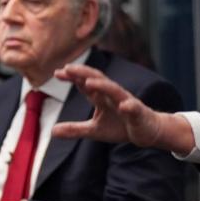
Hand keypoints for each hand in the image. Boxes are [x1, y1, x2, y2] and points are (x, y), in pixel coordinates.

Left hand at [53, 64, 193, 152]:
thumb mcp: (94, 130)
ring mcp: (127, 103)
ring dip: (103, 86)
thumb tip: (52, 131)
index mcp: (102, 98)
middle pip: (98, 80)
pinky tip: (124, 106)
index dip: (73, 77)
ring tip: (89, 83)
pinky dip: (129, 106)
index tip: (57, 73)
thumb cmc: (121, 126)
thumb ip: (75, 129)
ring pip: (115, 91)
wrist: (147, 131)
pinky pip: (134, 108)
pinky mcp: (138, 114)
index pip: (86, 84)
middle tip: (69, 68)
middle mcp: (113, 96)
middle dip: (84, 74)